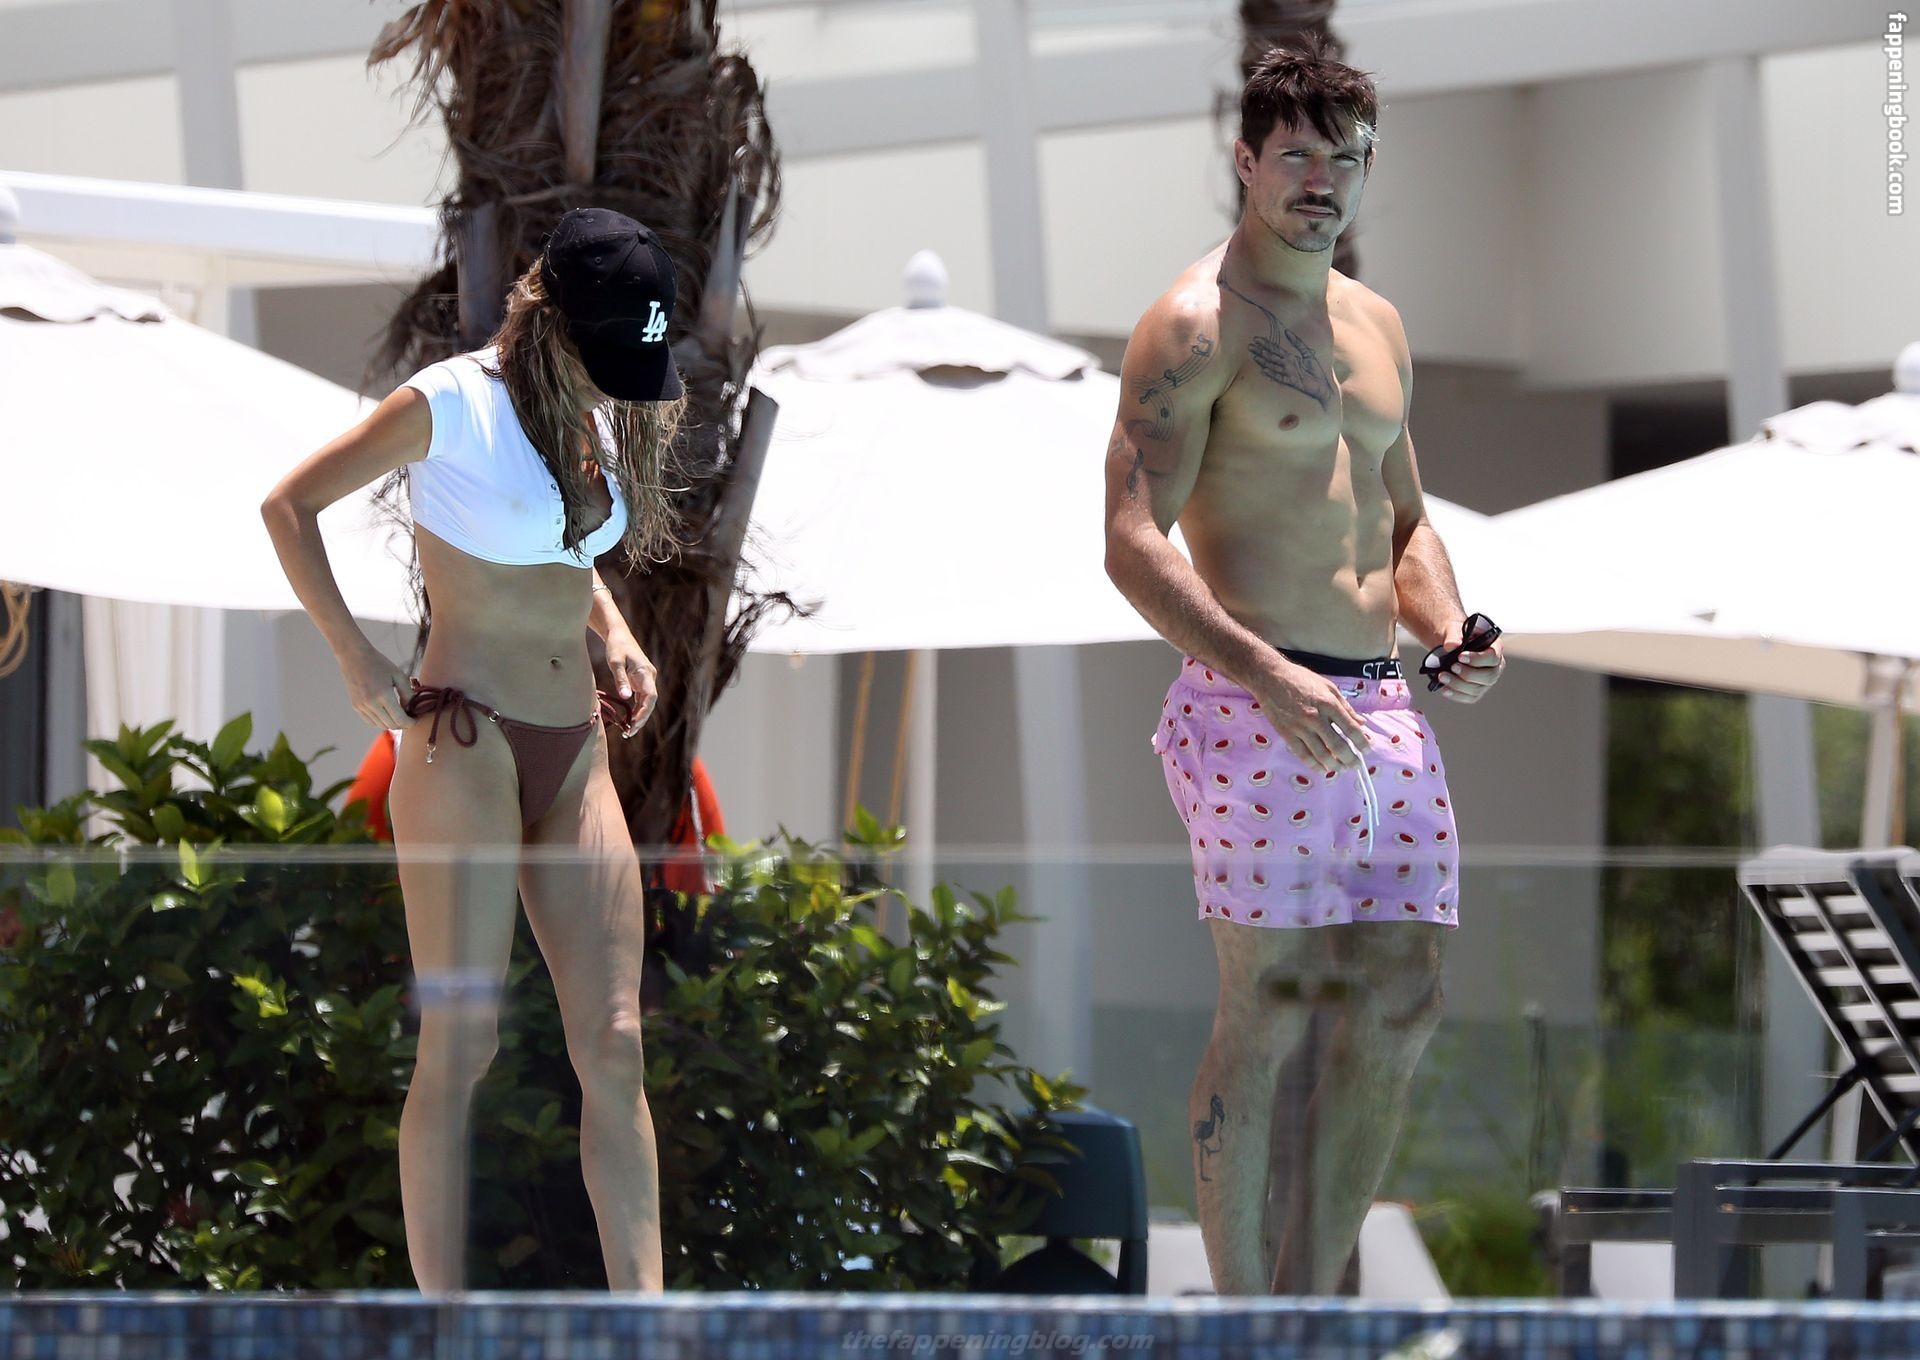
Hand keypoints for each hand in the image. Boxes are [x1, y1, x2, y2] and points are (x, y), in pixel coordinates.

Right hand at [339, 646, 412, 729]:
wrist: (354, 656)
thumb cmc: (379, 663)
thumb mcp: (398, 675)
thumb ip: (407, 693)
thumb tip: (411, 709)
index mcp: (383, 695)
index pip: (400, 719)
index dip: (410, 723)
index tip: (415, 719)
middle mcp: (371, 704)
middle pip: (391, 725)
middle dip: (402, 724)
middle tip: (409, 717)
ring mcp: (361, 706)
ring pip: (380, 725)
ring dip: (391, 723)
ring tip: (398, 714)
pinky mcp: (356, 706)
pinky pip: (370, 721)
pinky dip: (380, 721)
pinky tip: (386, 712)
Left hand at [604, 631, 657, 737]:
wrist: (618, 633)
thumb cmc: (616, 646)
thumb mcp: (615, 662)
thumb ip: (621, 679)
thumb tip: (626, 697)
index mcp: (646, 672)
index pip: (650, 697)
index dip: (644, 712)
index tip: (634, 725)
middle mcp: (649, 677)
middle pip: (650, 703)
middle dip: (641, 719)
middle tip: (628, 733)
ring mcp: (645, 679)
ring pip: (646, 702)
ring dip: (639, 716)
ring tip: (627, 731)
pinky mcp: (640, 680)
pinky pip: (641, 698)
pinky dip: (636, 709)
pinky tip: (628, 720)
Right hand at [1251, 660, 1371, 774]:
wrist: (1269, 677)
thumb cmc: (1300, 678)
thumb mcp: (1328, 687)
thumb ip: (1345, 706)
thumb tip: (1361, 723)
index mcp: (1329, 704)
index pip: (1351, 729)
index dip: (1361, 742)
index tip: (1367, 750)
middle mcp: (1316, 717)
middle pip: (1338, 746)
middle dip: (1350, 759)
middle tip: (1355, 765)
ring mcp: (1300, 727)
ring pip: (1321, 754)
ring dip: (1333, 766)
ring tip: (1340, 769)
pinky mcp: (1286, 734)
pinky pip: (1302, 754)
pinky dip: (1314, 765)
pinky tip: (1322, 768)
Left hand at [1432, 626, 1505, 703]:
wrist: (1450, 645)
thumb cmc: (1457, 635)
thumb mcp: (1455, 629)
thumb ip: (1453, 635)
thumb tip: (1451, 646)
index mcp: (1495, 648)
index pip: (1492, 657)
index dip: (1477, 659)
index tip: (1460, 656)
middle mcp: (1495, 666)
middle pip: (1488, 676)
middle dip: (1468, 673)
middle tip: (1452, 666)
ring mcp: (1486, 680)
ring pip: (1477, 689)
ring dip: (1458, 684)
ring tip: (1442, 676)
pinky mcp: (1476, 690)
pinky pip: (1469, 697)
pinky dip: (1456, 694)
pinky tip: (1444, 689)